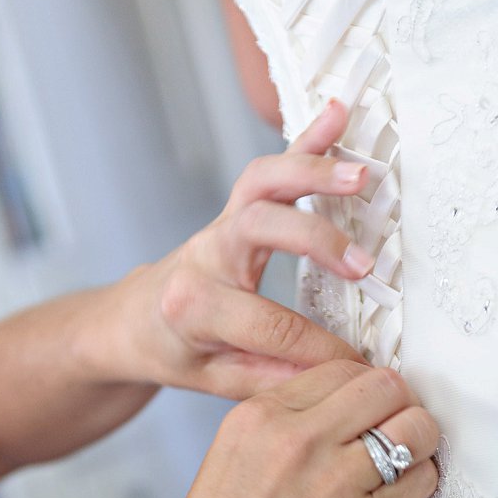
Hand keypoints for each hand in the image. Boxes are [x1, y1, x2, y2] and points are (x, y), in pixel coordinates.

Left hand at [106, 97, 374, 401]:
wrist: (135, 318)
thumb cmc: (173, 349)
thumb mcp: (213, 382)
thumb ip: (270, 378)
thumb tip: (330, 379)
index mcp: (194, 304)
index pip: (271, 325)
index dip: (320, 349)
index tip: (354, 366)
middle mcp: (206, 253)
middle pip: (260, 226)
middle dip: (316, 240)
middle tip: (362, 264)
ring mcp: (223, 224)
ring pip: (263, 182)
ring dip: (313, 171)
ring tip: (360, 174)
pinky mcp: (239, 208)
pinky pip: (272, 168)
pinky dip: (306, 139)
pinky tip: (338, 116)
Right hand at [133, 358, 440, 497]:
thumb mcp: (235, 455)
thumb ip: (288, 423)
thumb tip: (348, 408)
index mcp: (261, 415)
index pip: (343, 367)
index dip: (365, 390)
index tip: (369, 412)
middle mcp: (298, 440)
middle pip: (387, 386)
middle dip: (400, 405)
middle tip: (395, 431)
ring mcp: (333, 482)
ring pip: (416, 428)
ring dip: (420, 442)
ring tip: (404, 463)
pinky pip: (421, 481)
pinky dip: (421, 484)